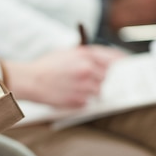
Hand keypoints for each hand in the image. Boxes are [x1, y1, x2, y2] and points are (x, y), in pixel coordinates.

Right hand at [3, 46, 125, 107]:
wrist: (31, 80)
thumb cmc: (47, 66)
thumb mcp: (67, 53)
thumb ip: (86, 55)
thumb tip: (104, 60)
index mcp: (86, 55)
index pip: (113, 58)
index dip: (121, 63)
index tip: (124, 66)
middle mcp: (88, 69)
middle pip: (107, 77)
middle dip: (99, 78)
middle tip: (86, 79)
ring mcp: (84, 86)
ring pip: (99, 91)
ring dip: (90, 90)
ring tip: (74, 87)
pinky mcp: (79, 100)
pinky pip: (88, 102)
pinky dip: (81, 100)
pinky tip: (69, 94)